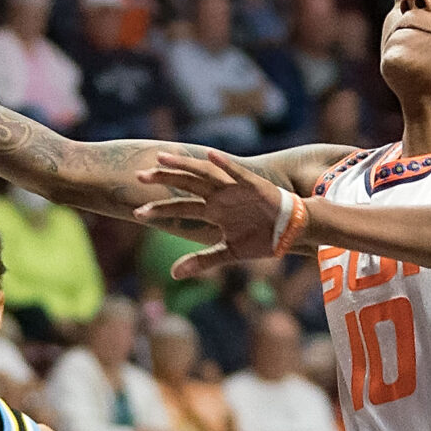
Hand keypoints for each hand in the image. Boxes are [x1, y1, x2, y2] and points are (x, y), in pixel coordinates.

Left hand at [131, 151, 282, 277]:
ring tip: (163, 157)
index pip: (180, 208)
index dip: (159, 209)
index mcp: (212, 211)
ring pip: (204, 173)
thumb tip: (173, 274)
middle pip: (186, 184)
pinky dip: (225, 164)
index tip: (137, 213)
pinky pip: (237, 173)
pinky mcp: (253, 185)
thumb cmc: (262, 239)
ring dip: (185, 164)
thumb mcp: (229, 253)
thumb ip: (202, 261)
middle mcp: (219, 196)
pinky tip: (210, 155)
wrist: (292, 232)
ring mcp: (234, 189)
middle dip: (163, 179)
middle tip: (138, 176)